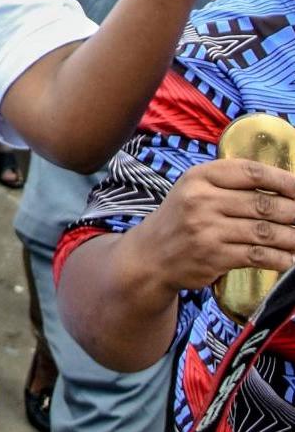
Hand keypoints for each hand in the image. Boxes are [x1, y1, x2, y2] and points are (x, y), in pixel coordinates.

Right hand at [129, 155, 294, 297]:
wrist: (151, 254)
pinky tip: (289, 259)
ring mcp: (206, 229)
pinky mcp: (213, 256)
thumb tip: (283, 187)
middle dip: (294, 211)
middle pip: (263, 204)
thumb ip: (230, 183)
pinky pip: (257, 255)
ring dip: (292, 237)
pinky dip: (280, 258)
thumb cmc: (181, 218)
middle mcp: (201, 200)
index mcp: (198, 178)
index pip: (251, 172)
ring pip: (264, 231)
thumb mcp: (194, 190)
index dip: (284, 180)